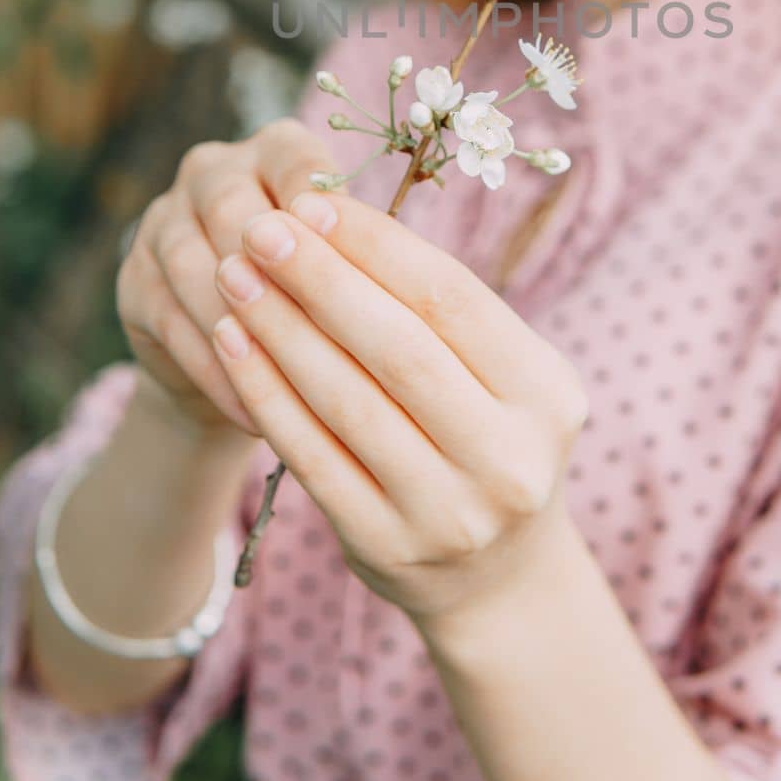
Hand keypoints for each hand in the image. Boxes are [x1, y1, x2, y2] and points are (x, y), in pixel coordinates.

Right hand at [116, 118, 339, 439]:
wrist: (241, 359)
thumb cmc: (316, 298)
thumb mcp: (341, 265)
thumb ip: (353, 251)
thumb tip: (393, 263)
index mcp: (275, 149)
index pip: (296, 160)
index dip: (320, 211)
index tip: (347, 262)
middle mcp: (212, 170)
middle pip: (234, 210)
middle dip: (275, 272)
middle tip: (318, 332)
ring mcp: (162, 221)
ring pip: (196, 267)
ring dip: (244, 327)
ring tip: (291, 383)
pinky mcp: (132, 280)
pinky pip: (172, 321)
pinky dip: (217, 369)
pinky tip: (255, 410)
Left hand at [209, 190, 589, 628]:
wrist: (498, 579)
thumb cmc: (487, 437)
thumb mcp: (501, 376)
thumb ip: (438, 310)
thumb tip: (329, 218)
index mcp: (547, 392)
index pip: (450, 298)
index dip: (376, 244)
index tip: (312, 201)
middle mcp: (508, 457)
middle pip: (397, 347)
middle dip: (319, 278)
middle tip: (259, 228)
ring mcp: (447, 512)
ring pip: (346, 400)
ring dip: (280, 329)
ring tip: (235, 275)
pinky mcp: (384, 547)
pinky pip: (311, 457)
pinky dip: (267, 392)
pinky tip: (234, 343)